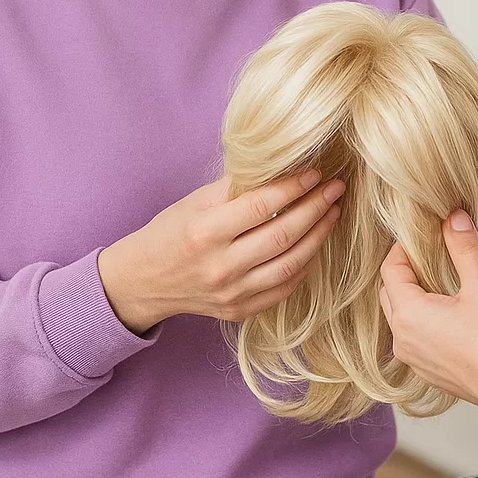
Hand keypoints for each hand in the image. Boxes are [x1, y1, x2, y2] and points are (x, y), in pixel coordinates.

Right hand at [97, 169, 344, 333]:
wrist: (142, 282)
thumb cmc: (169, 233)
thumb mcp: (194, 202)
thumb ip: (235, 188)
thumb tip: (279, 167)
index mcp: (204, 233)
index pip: (260, 206)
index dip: (293, 187)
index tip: (315, 172)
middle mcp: (220, 267)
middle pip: (283, 236)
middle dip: (316, 208)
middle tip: (335, 189)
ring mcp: (232, 293)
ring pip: (290, 265)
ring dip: (318, 236)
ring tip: (332, 212)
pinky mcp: (240, 311)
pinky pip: (283, 288)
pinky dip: (303, 264)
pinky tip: (313, 243)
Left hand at [379, 212, 477, 429]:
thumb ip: (464, 246)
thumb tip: (453, 218)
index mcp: (409, 315)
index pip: (390, 268)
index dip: (404, 246)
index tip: (424, 234)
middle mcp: (404, 340)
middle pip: (391, 292)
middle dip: (407, 269)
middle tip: (432, 252)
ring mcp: (415, 359)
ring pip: (402, 316)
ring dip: (416, 295)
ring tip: (444, 279)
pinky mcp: (429, 372)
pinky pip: (416, 337)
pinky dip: (425, 319)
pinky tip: (452, 311)